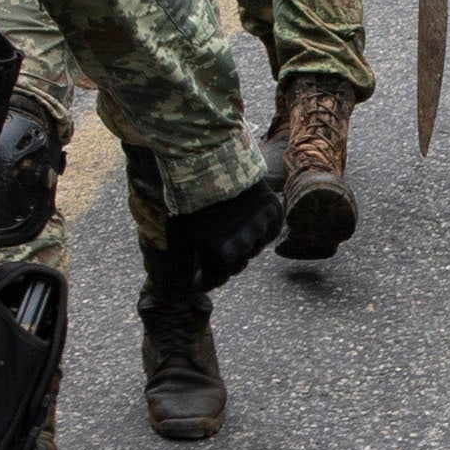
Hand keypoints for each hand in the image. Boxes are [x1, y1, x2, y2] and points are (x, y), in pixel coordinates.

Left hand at [153, 170, 290, 296]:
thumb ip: (180, 264)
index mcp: (221, 255)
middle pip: (236, 267)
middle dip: (223, 263)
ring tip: (227, 230)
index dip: (205, 281)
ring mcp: (260, 228)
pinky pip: (270, 232)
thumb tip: (183, 287)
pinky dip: (261, 232)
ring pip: (254, 249)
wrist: (211, 162)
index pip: (216, 281)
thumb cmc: (190, 200)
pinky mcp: (272, 211)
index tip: (198, 278)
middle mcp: (245, 245)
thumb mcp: (177, 234)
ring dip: (241, 246)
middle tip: (212, 249)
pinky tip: (247, 223)